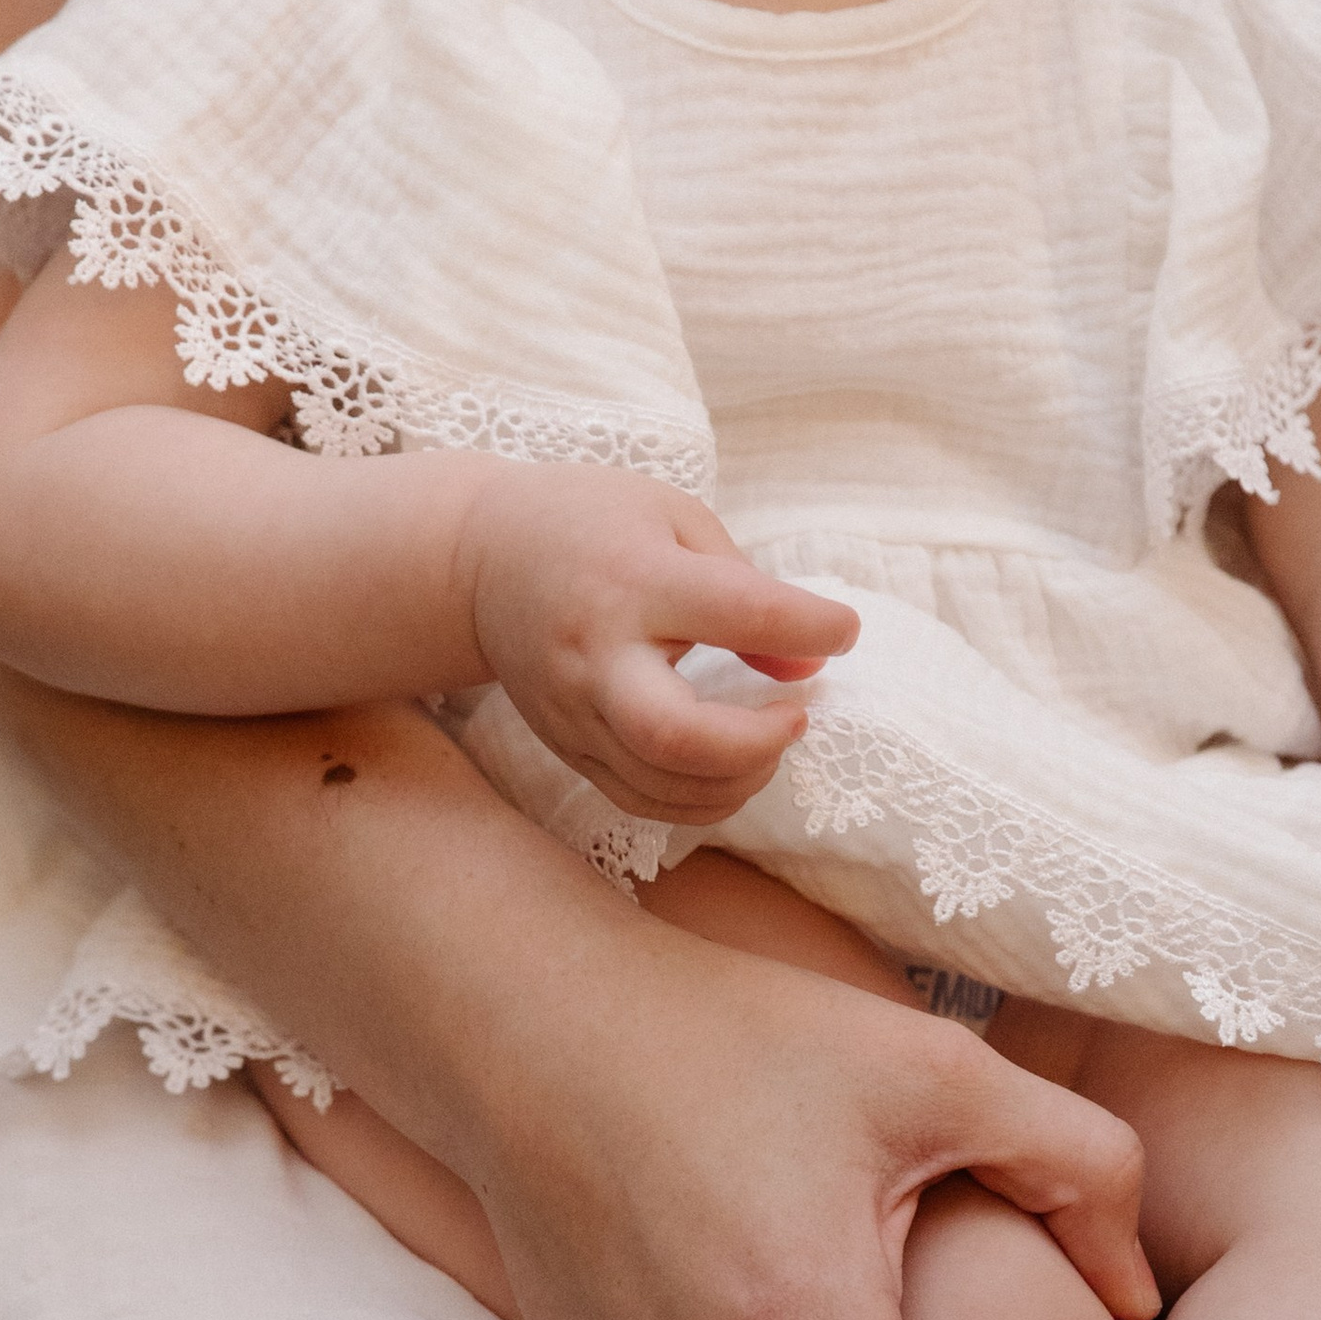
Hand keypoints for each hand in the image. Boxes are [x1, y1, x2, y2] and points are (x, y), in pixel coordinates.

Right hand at [458, 467, 858, 822]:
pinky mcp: (566, 747)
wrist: (476, 560)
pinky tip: (732, 766)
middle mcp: (596, 656)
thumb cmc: (591, 523)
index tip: (843, 629)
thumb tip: (812, 662)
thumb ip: (747, 587)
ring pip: (664, 785)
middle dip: (758, 743)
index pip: (741, 611)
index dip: (812, 625)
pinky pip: (641, 800)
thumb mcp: (674, 519)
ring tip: (770, 737)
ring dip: (740, 777)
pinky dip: (702, 799)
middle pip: (678, 737)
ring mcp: (573, 711)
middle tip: (797, 716)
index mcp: (633, 580)